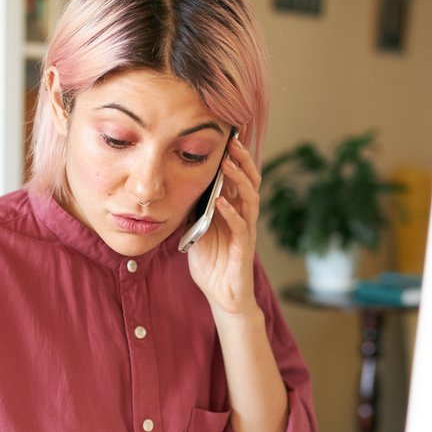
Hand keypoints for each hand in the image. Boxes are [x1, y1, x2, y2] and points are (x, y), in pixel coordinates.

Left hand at [187, 133, 262, 316]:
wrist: (221, 294)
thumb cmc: (211, 263)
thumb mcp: (197, 230)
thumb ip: (195, 209)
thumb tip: (180, 186)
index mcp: (234, 210)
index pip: (239, 178)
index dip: (236, 158)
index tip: (227, 137)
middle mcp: (243, 216)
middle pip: (250, 181)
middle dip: (243, 160)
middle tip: (233, 141)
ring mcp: (246, 231)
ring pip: (251, 198)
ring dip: (240, 180)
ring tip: (228, 164)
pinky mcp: (244, 248)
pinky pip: (241, 226)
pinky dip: (231, 212)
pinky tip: (221, 201)